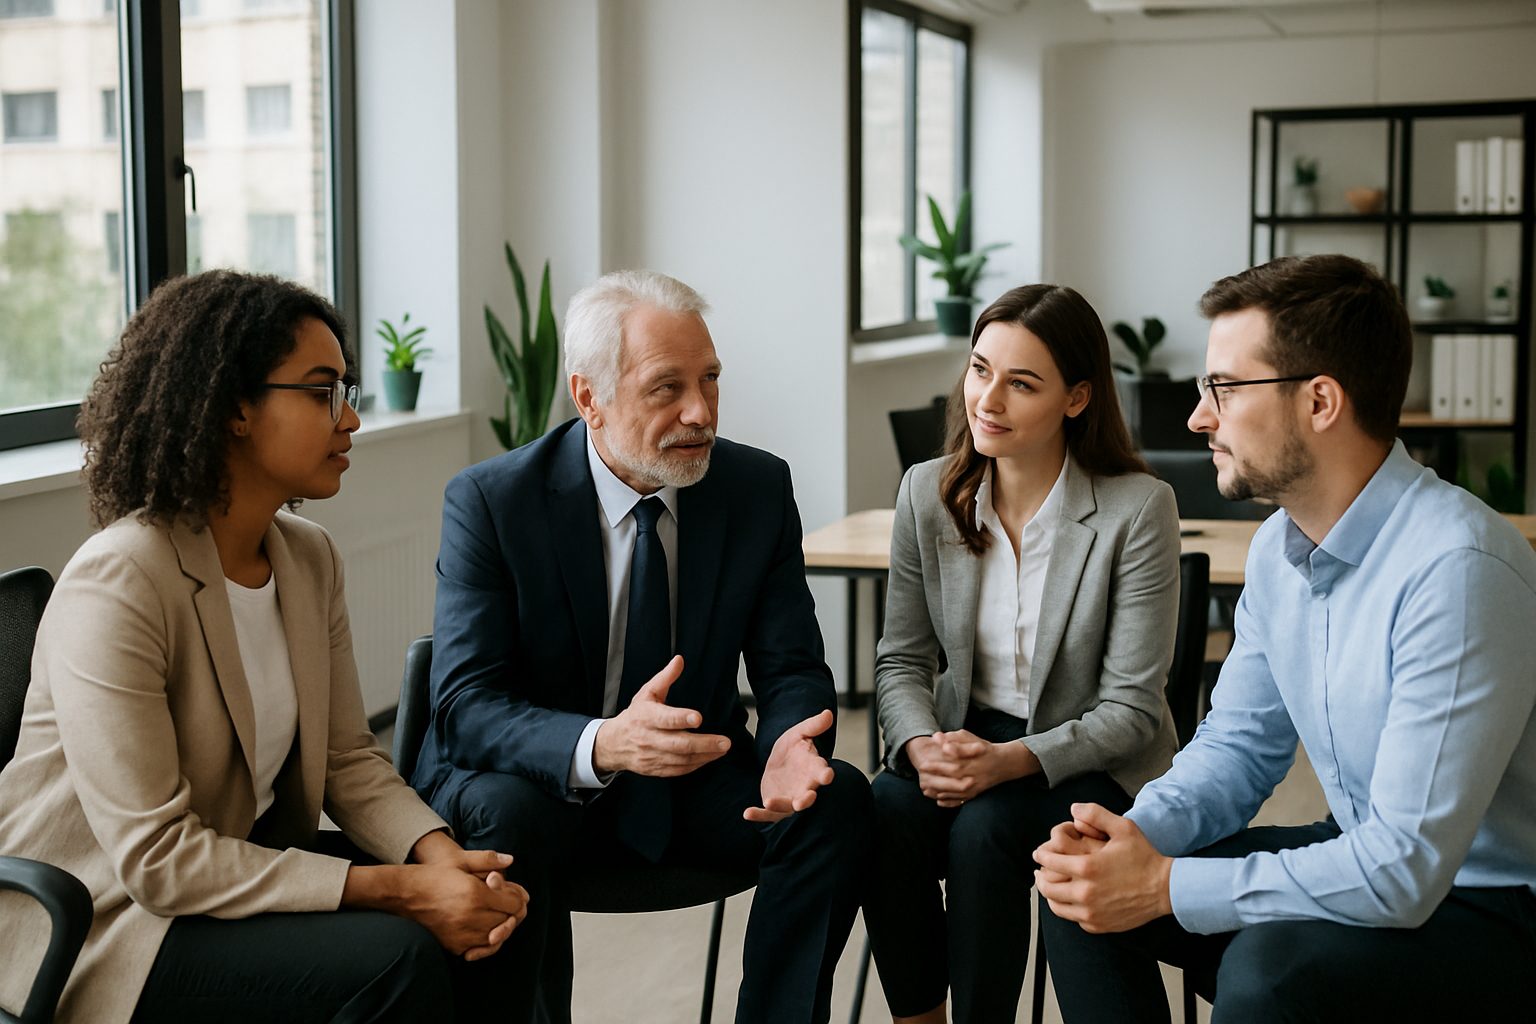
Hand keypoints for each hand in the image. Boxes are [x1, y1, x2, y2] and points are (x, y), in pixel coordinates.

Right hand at [396, 861, 530, 958]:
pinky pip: (481, 947)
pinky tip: (482, 925)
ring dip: (500, 924)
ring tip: (494, 912)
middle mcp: (471, 917)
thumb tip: (510, 860)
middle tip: (505, 901)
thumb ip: (488, 859)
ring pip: (497, 936)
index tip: (511, 891)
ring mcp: (462, 934)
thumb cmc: (435, 875)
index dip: (516, 896)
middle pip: (507, 920)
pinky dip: (486, 938)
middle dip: (510, 910)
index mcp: (476, 894)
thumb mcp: (461, 861)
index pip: (513, 903)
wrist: (405, 894)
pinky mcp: (454, 945)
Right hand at [592, 656, 730, 776]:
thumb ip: (665, 677)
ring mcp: (652, 756)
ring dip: (704, 755)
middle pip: (678, 744)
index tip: (698, 718)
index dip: (681, 718)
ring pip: (681, 759)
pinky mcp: (656, 769)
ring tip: (722, 748)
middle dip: (703, 743)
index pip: (665, 718)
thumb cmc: (635, 716)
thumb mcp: (647, 693)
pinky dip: (696, 765)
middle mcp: (648, 738)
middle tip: (724, 741)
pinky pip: (679, 770)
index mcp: (646, 716)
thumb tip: (679, 660)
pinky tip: (709, 757)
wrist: (614, 744)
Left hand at [744, 710, 835, 822]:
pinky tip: (747, 813)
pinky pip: (768, 814)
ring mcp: (790, 798)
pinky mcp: (775, 806)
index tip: (827, 775)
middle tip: (804, 801)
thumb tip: (828, 713)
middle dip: (807, 799)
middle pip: (808, 796)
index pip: (821, 771)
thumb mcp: (799, 733)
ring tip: (769, 801)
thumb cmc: (793, 749)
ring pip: (788, 807)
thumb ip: (813, 725)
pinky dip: (759, 815)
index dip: (825, 774)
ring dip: (781, 806)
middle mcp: (805, 787)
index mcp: (813, 768)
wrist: (779, 763)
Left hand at [906, 730, 1036, 806]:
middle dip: (935, 776)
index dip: (939, 762)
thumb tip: (936, 737)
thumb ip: (953, 739)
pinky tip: (938, 799)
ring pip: (957, 790)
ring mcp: (976, 785)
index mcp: (973, 758)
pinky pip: (962, 800)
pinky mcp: (976, 794)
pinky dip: (949, 801)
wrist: (1004, 764)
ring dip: (939, 790)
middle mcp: (975, 773)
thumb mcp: (970, 739)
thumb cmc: (983, 749)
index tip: (923, 763)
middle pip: (954, 776)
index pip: (954, 760)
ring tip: (924, 787)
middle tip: (920, 775)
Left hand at [1032, 802, 1172, 933]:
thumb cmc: (1144, 857)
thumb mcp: (1123, 828)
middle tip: (1039, 871)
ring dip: (1050, 895)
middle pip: (1048, 887)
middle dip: (1040, 877)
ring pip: (1057, 906)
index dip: (1041, 855)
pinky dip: (1068, 908)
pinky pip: (1073, 918)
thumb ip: (1096, 814)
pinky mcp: (1098, 925)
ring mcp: (1091, 912)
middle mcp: (1085, 893)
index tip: (1038, 853)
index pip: (1050, 861)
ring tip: (1050, 886)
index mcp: (1087, 867)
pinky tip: (1070, 900)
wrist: (1165, 888)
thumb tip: (1073, 808)